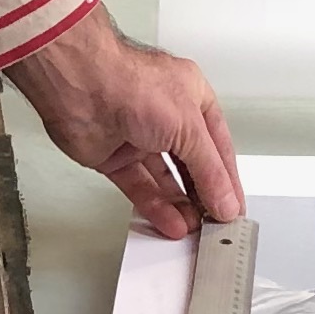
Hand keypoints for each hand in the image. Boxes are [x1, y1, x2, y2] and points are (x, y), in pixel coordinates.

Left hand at [3, 5, 242, 240]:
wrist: (79, 87)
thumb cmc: (131, 85)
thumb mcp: (188, 127)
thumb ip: (209, 170)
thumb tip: (226, 200)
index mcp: (192, 97)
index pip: (218, 146)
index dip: (227, 178)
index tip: (235, 208)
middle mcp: (166, 116)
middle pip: (192, 164)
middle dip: (204, 195)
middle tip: (215, 224)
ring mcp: (138, 137)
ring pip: (165, 180)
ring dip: (180, 205)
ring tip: (194, 229)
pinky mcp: (114, 157)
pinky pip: (139, 187)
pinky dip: (155, 206)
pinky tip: (170, 222)